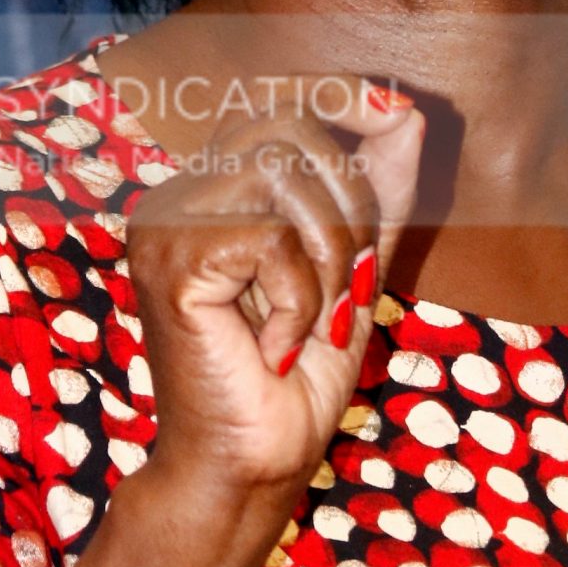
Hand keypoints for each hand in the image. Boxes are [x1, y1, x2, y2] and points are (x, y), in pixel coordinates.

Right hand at [124, 80, 424, 511]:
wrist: (250, 467)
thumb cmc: (294, 378)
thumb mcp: (353, 269)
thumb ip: (375, 194)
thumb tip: (404, 110)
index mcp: (210, 192)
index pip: (276, 106)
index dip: (338, 98)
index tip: (394, 113)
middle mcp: (175, 197)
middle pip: (286, 127)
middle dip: (350, 200)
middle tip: (352, 282)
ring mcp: (163, 226)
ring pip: (281, 175)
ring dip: (331, 255)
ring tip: (317, 320)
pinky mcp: (169, 262)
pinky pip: (269, 236)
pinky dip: (299, 296)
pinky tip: (275, 346)